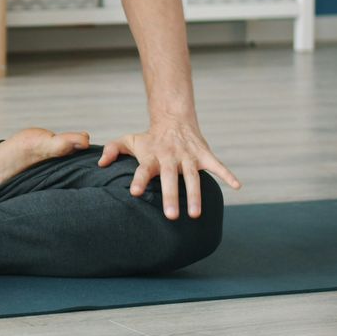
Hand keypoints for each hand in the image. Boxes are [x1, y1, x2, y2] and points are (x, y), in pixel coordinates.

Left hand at [97, 122, 239, 220]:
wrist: (173, 119)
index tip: (134, 193)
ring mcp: (188, 156)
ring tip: (196, 215)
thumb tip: (99, 164)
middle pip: (170, 178)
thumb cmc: (150, 137)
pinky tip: (237, 186)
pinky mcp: (204, 154)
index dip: (139, 180)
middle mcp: (170, 157)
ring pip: (193, 177)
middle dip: (171, 196)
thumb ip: (113, 150)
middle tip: (171, 216)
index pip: (143, 170)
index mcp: (151, 157)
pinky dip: (228, 174)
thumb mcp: (129, 140)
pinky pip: (217, 165)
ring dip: (195, 194)